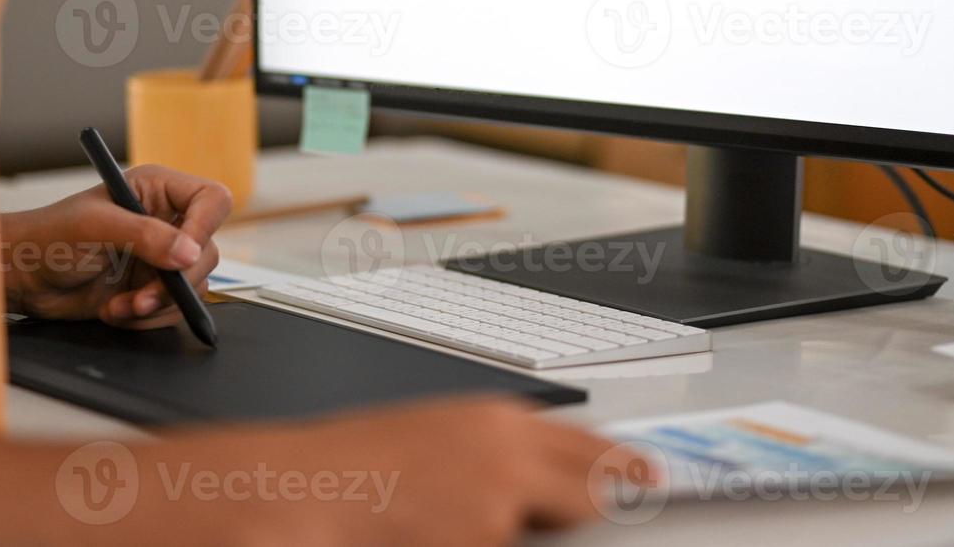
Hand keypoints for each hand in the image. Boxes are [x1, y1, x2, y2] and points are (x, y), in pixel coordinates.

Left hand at [0, 165, 230, 327]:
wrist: (23, 278)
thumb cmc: (47, 237)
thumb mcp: (95, 227)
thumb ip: (145, 235)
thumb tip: (189, 252)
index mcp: (157, 190)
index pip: (211, 201)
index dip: (205, 228)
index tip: (183, 256)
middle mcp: (166, 222)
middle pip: (207, 251)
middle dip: (175, 282)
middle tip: (144, 296)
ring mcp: (160, 258)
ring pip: (194, 285)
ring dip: (158, 304)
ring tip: (122, 305)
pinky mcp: (152, 288)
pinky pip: (175, 309)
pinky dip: (148, 318)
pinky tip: (117, 310)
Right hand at [166, 396, 651, 546]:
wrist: (306, 489)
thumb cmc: (357, 463)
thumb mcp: (438, 435)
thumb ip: (498, 449)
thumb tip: (546, 473)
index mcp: (498, 419)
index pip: (590, 443)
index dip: (624, 466)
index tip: (647, 479)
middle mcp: (507, 456)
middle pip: (597, 489)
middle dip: (601, 505)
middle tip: (609, 507)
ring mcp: (497, 509)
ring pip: (551, 533)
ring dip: (527, 534)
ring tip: (456, 520)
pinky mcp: (482, 544)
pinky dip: (491, 546)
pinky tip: (442, 532)